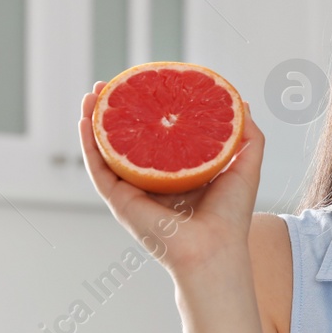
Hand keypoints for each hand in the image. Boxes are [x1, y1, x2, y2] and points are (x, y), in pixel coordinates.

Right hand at [78, 80, 266, 275]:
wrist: (213, 248)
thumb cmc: (231, 215)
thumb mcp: (245, 166)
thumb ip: (246, 136)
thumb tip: (240, 102)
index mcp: (177, 174)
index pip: (158, 135)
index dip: (149, 111)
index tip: (145, 85)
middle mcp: (152, 181)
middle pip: (128, 138)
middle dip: (117, 110)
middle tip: (111, 83)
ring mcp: (132, 191)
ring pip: (107, 149)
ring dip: (95, 120)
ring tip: (92, 93)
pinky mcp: (119, 201)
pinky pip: (98, 168)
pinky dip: (88, 145)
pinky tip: (85, 121)